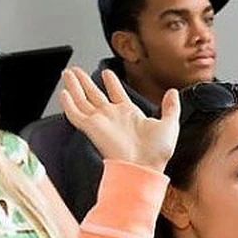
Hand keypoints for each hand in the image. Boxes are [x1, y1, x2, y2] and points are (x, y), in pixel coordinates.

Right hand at [59, 67, 179, 170]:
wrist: (145, 167)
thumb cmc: (157, 152)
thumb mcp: (170, 124)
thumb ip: (171, 107)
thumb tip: (174, 92)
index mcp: (129, 115)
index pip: (117, 94)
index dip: (111, 83)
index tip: (107, 73)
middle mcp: (113, 117)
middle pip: (95, 95)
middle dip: (85, 82)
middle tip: (77, 70)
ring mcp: (101, 122)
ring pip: (83, 100)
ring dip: (74, 86)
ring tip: (67, 73)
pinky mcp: (91, 128)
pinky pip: (76, 114)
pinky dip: (68, 104)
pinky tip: (63, 93)